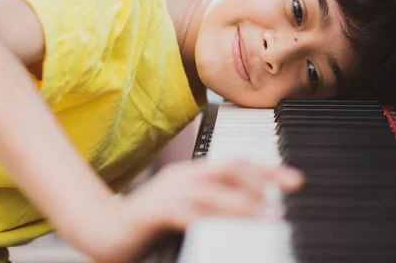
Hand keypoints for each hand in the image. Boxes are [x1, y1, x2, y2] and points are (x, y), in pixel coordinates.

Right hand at [78, 159, 303, 262]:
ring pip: (212, 192)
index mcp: (191, 174)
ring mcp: (167, 192)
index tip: (293, 179)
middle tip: (292, 185)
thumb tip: (250, 211)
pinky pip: (187, 214)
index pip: (234, 164)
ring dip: (244, 204)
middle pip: (228, 167)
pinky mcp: (155, 212)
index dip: (266, 169)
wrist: (102, 230)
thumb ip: (213, 208)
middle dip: (263, 175)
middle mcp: (182, 177)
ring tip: (270, 217)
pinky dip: (210, 221)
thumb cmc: (146, 225)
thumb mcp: (186, 211)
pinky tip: (227, 231)